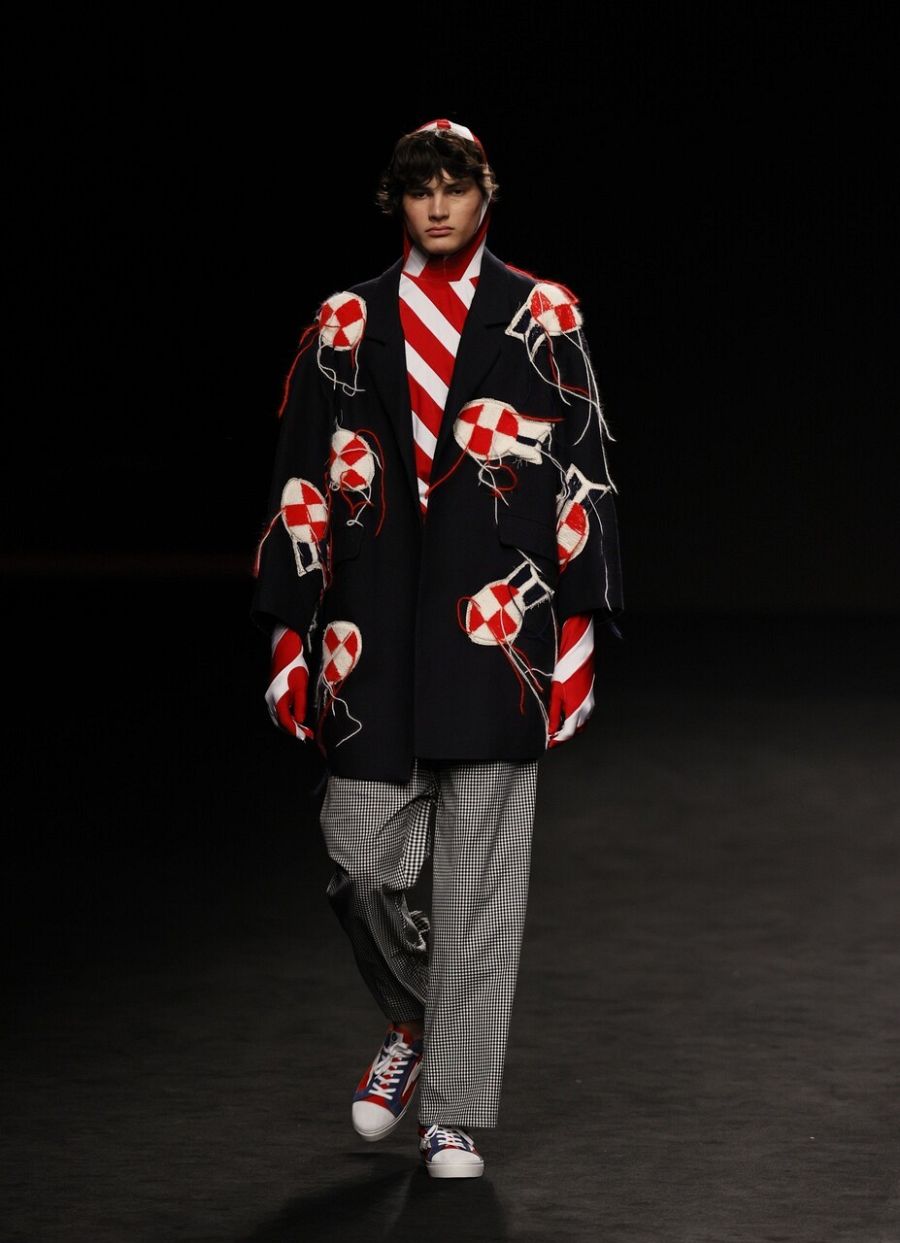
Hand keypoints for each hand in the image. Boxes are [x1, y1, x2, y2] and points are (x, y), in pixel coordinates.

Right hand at [266, 625, 313, 740]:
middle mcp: (270, 700)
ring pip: (278, 716)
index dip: (296, 731)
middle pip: (280, 721)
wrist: (284, 652)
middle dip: (293, 729)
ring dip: (289, 724)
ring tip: (303, 728)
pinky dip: (286, 716)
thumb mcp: (301, 687)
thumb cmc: (294, 668)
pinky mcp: (271, 693)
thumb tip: (301, 721)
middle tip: (307, 734)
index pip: (286, 722)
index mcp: (277, 700)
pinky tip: (295, 716)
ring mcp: (269, 697)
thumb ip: (300, 705)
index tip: (306, 737)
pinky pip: (277, 710)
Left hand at [547, 614, 594, 747]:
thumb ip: (554, 713)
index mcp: (577, 709)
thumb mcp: (556, 693)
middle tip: (550, 737)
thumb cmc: (567, 670)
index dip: (557, 741)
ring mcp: (590, 704)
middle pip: (575, 731)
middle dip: (563, 736)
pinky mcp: (590, 699)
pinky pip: (584, 716)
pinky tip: (565, 716)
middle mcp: (586, 709)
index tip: (548, 744)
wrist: (581, 655)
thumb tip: (551, 730)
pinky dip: (575, 721)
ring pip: (580, 724)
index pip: (568, 733)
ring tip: (556, 728)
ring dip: (569, 729)